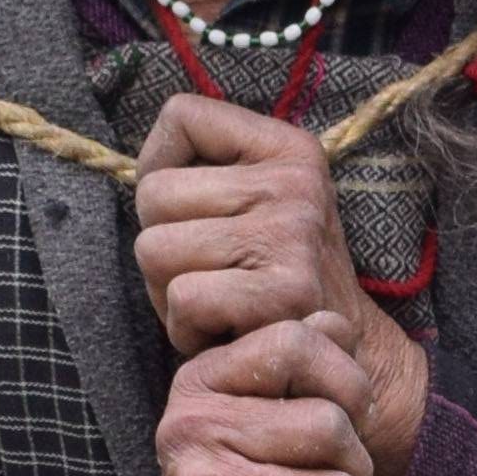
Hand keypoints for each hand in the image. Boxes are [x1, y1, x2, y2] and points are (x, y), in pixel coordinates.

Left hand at [130, 95, 425, 475]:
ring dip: (169, 291)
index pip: (181, 115)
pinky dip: (187, 328)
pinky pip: (184, 299)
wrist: (334, 359)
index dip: (162, 167)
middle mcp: (297, 183)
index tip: (197, 210)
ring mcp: (294, 234)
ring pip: (154, 249)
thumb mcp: (251, 205)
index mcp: (289, 148)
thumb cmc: (266, 281)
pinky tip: (224, 330)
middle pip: (153, 194)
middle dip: (163, 245)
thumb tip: (142, 160)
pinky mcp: (286, 291)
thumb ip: (200, 168)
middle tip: (211, 274)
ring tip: (217, 302)